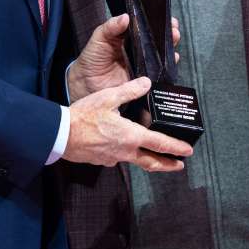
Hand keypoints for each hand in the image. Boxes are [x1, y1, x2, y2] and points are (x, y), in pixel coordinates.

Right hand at [63, 77, 192, 171]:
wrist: (61, 134)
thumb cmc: (84, 116)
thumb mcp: (108, 97)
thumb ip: (130, 91)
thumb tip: (147, 83)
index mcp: (131, 135)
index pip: (160, 144)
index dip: (176, 147)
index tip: (188, 151)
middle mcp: (126, 151)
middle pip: (152, 162)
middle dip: (168, 165)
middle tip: (179, 166)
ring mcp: (114, 158)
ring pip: (137, 162)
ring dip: (150, 162)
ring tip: (157, 161)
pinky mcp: (102, 160)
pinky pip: (119, 159)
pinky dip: (127, 156)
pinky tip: (124, 149)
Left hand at [69, 14, 180, 100]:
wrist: (86, 84)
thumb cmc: (91, 59)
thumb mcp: (99, 38)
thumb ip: (111, 26)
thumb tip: (125, 17)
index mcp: (128, 37)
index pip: (146, 27)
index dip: (157, 22)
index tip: (165, 18)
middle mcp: (137, 50)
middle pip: (158, 40)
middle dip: (169, 33)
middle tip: (173, 30)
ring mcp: (142, 64)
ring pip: (161, 56)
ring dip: (169, 48)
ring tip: (173, 41)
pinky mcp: (143, 79)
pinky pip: (158, 73)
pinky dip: (166, 68)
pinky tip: (169, 61)